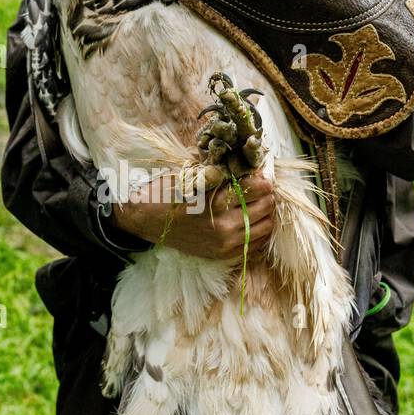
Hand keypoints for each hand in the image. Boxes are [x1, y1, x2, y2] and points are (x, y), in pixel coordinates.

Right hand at [111, 170, 274, 263]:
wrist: (146, 220)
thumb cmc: (168, 191)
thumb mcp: (193, 173)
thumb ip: (222, 169)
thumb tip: (248, 160)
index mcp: (216, 201)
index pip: (259, 187)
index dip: (264, 176)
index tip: (260, 171)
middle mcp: (224, 226)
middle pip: (266, 206)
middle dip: (267, 193)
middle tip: (260, 184)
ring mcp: (225, 244)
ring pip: (266, 226)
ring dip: (266, 211)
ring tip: (256, 201)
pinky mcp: (223, 255)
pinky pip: (256, 243)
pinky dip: (259, 229)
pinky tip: (251, 219)